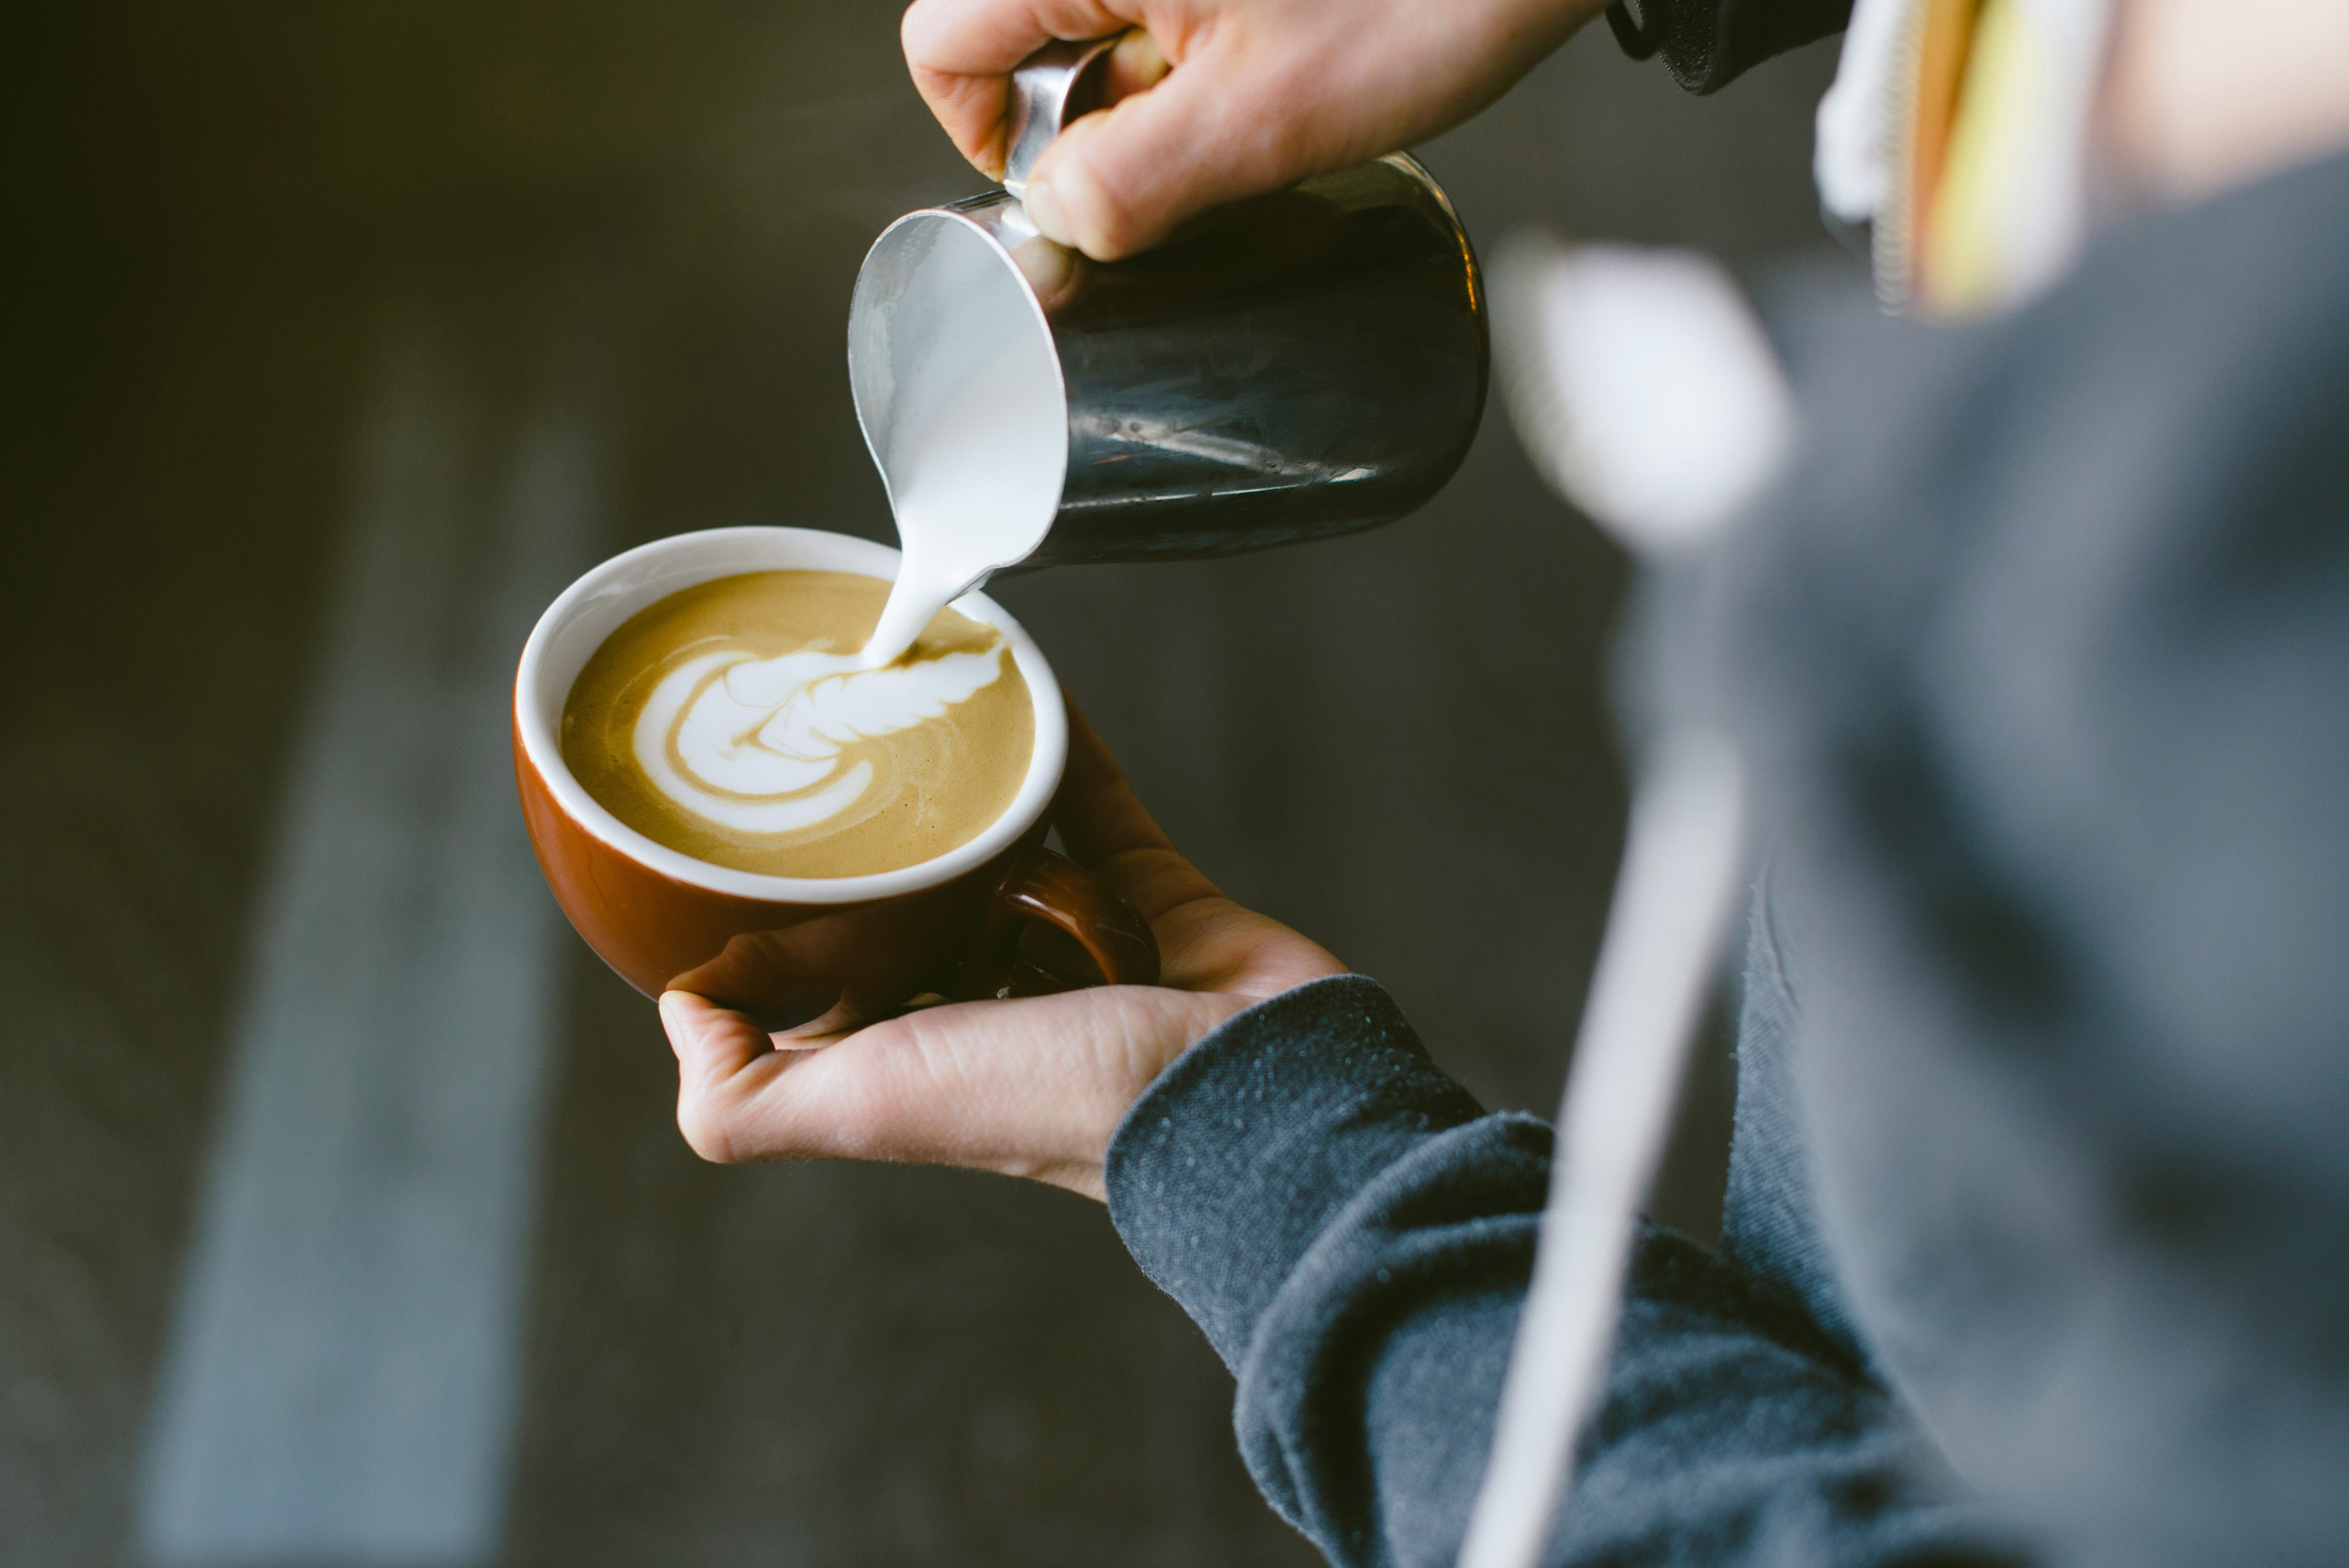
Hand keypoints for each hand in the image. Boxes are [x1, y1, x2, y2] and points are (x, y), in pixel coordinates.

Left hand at [659, 706, 1346, 1200]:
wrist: (1241, 1086)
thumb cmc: (1057, 1100)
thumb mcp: (862, 1107)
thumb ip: (743, 1100)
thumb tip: (684, 1013)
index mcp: (919, 1055)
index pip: (828, 988)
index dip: (783, 929)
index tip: (743, 848)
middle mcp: (992, 1006)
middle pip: (913, 907)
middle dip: (875, 843)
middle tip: (829, 747)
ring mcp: (1078, 951)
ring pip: (1005, 850)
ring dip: (969, 787)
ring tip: (921, 709)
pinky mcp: (1155, 901)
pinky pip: (1100, 806)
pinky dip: (1070, 751)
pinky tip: (1032, 692)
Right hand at [902, 0, 1607, 258]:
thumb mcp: (1263, 125)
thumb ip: (1126, 187)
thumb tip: (1051, 228)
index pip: (940, 43)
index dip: (986, 137)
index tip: (1066, 190)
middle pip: (1019, 36)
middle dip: (1093, 120)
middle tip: (1191, 150)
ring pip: (1103, 28)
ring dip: (1160, 93)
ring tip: (1260, 96)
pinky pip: (1169, 12)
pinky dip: (1204, 56)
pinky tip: (1282, 66)